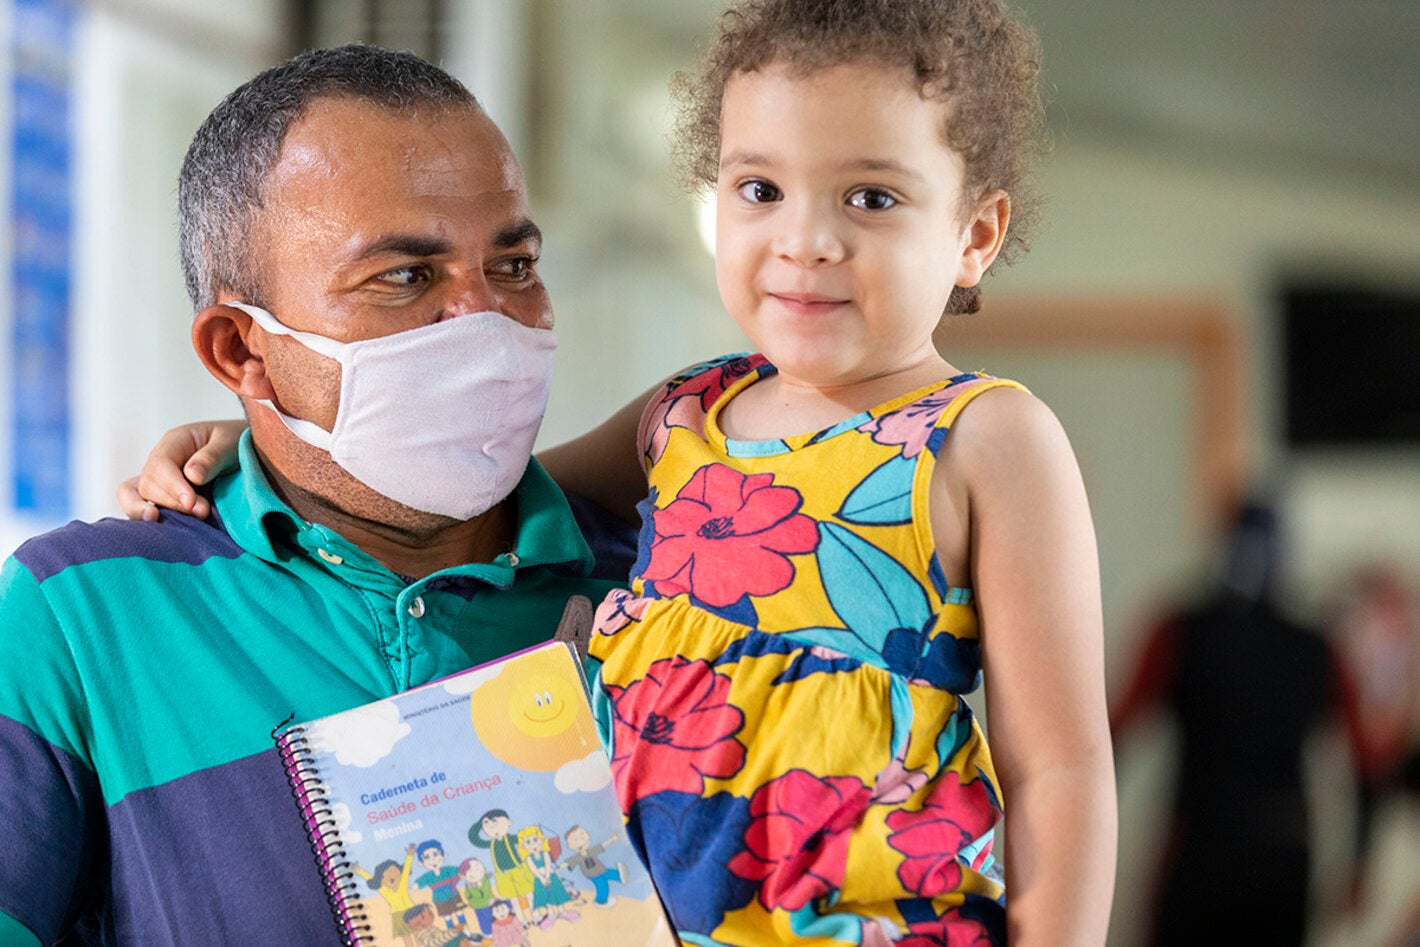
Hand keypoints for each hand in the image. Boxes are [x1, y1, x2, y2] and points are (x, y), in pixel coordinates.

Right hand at [115, 419, 246, 519]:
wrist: (250, 454)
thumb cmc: (239, 444)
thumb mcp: (231, 443)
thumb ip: (213, 457)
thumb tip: (191, 475)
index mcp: (176, 442)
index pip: (160, 465)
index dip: (172, 486)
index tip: (192, 502)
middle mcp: (161, 462)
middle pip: (147, 484)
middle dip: (171, 502)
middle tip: (202, 512)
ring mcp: (159, 481)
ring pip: (133, 496)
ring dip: (147, 512)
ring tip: (160, 524)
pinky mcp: (163, 499)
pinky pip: (141, 506)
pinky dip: (144, 518)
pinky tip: (161, 530)